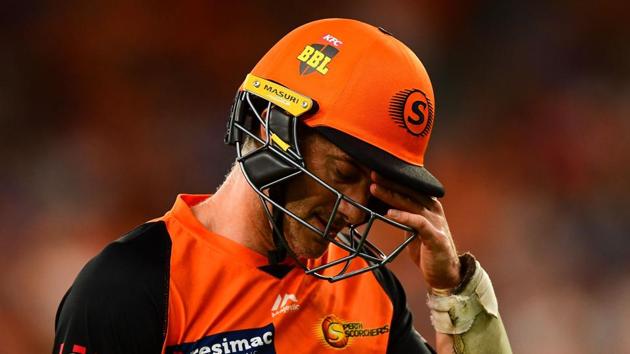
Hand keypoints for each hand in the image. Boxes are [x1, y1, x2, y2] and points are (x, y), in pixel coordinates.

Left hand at [369, 172, 460, 289]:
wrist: (444, 274)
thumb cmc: (427, 250)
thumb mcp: (413, 229)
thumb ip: (405, 216)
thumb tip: (385, 206)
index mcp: (428, 205)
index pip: (409, 188)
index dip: (393, 180)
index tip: (375, 173)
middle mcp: (433, 210)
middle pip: (409, 191)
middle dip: (390, 182)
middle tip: (373, 174)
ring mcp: (436, 222)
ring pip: (411, 203)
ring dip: (391, 195)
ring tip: (375, 189)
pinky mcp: (435, 236)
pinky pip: (418, 222)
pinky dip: (403, 216)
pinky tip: (389, 213)